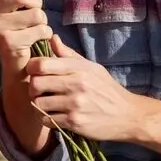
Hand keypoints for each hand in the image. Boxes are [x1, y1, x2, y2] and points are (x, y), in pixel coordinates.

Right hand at [0, 0, 51, 70]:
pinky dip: (45, 35)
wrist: (20, 64)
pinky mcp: (9, 42)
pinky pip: (41, 30)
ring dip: (43, 22)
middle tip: (35, 11)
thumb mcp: (20, 4)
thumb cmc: (22, 29)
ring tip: (35, 29)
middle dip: (37, 2)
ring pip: (36, 14)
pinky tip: (36, 41)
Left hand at [24, 37, 147, 142]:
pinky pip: (48, 120)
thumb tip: (52, 39)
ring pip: (39, 104)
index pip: (41, 64)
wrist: (128, 115)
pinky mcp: (75, 122)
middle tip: (40, 91)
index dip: (32, 68)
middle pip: (35, 84)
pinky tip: (58, 116)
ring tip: (49, 105)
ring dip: (40, 106)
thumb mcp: (92, 68)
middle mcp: (76, 85)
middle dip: (33, 88)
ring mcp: (75, 104)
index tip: (36, 73)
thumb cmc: (107, 89)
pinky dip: (49, 119)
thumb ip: (68, 55)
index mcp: (79, 68)